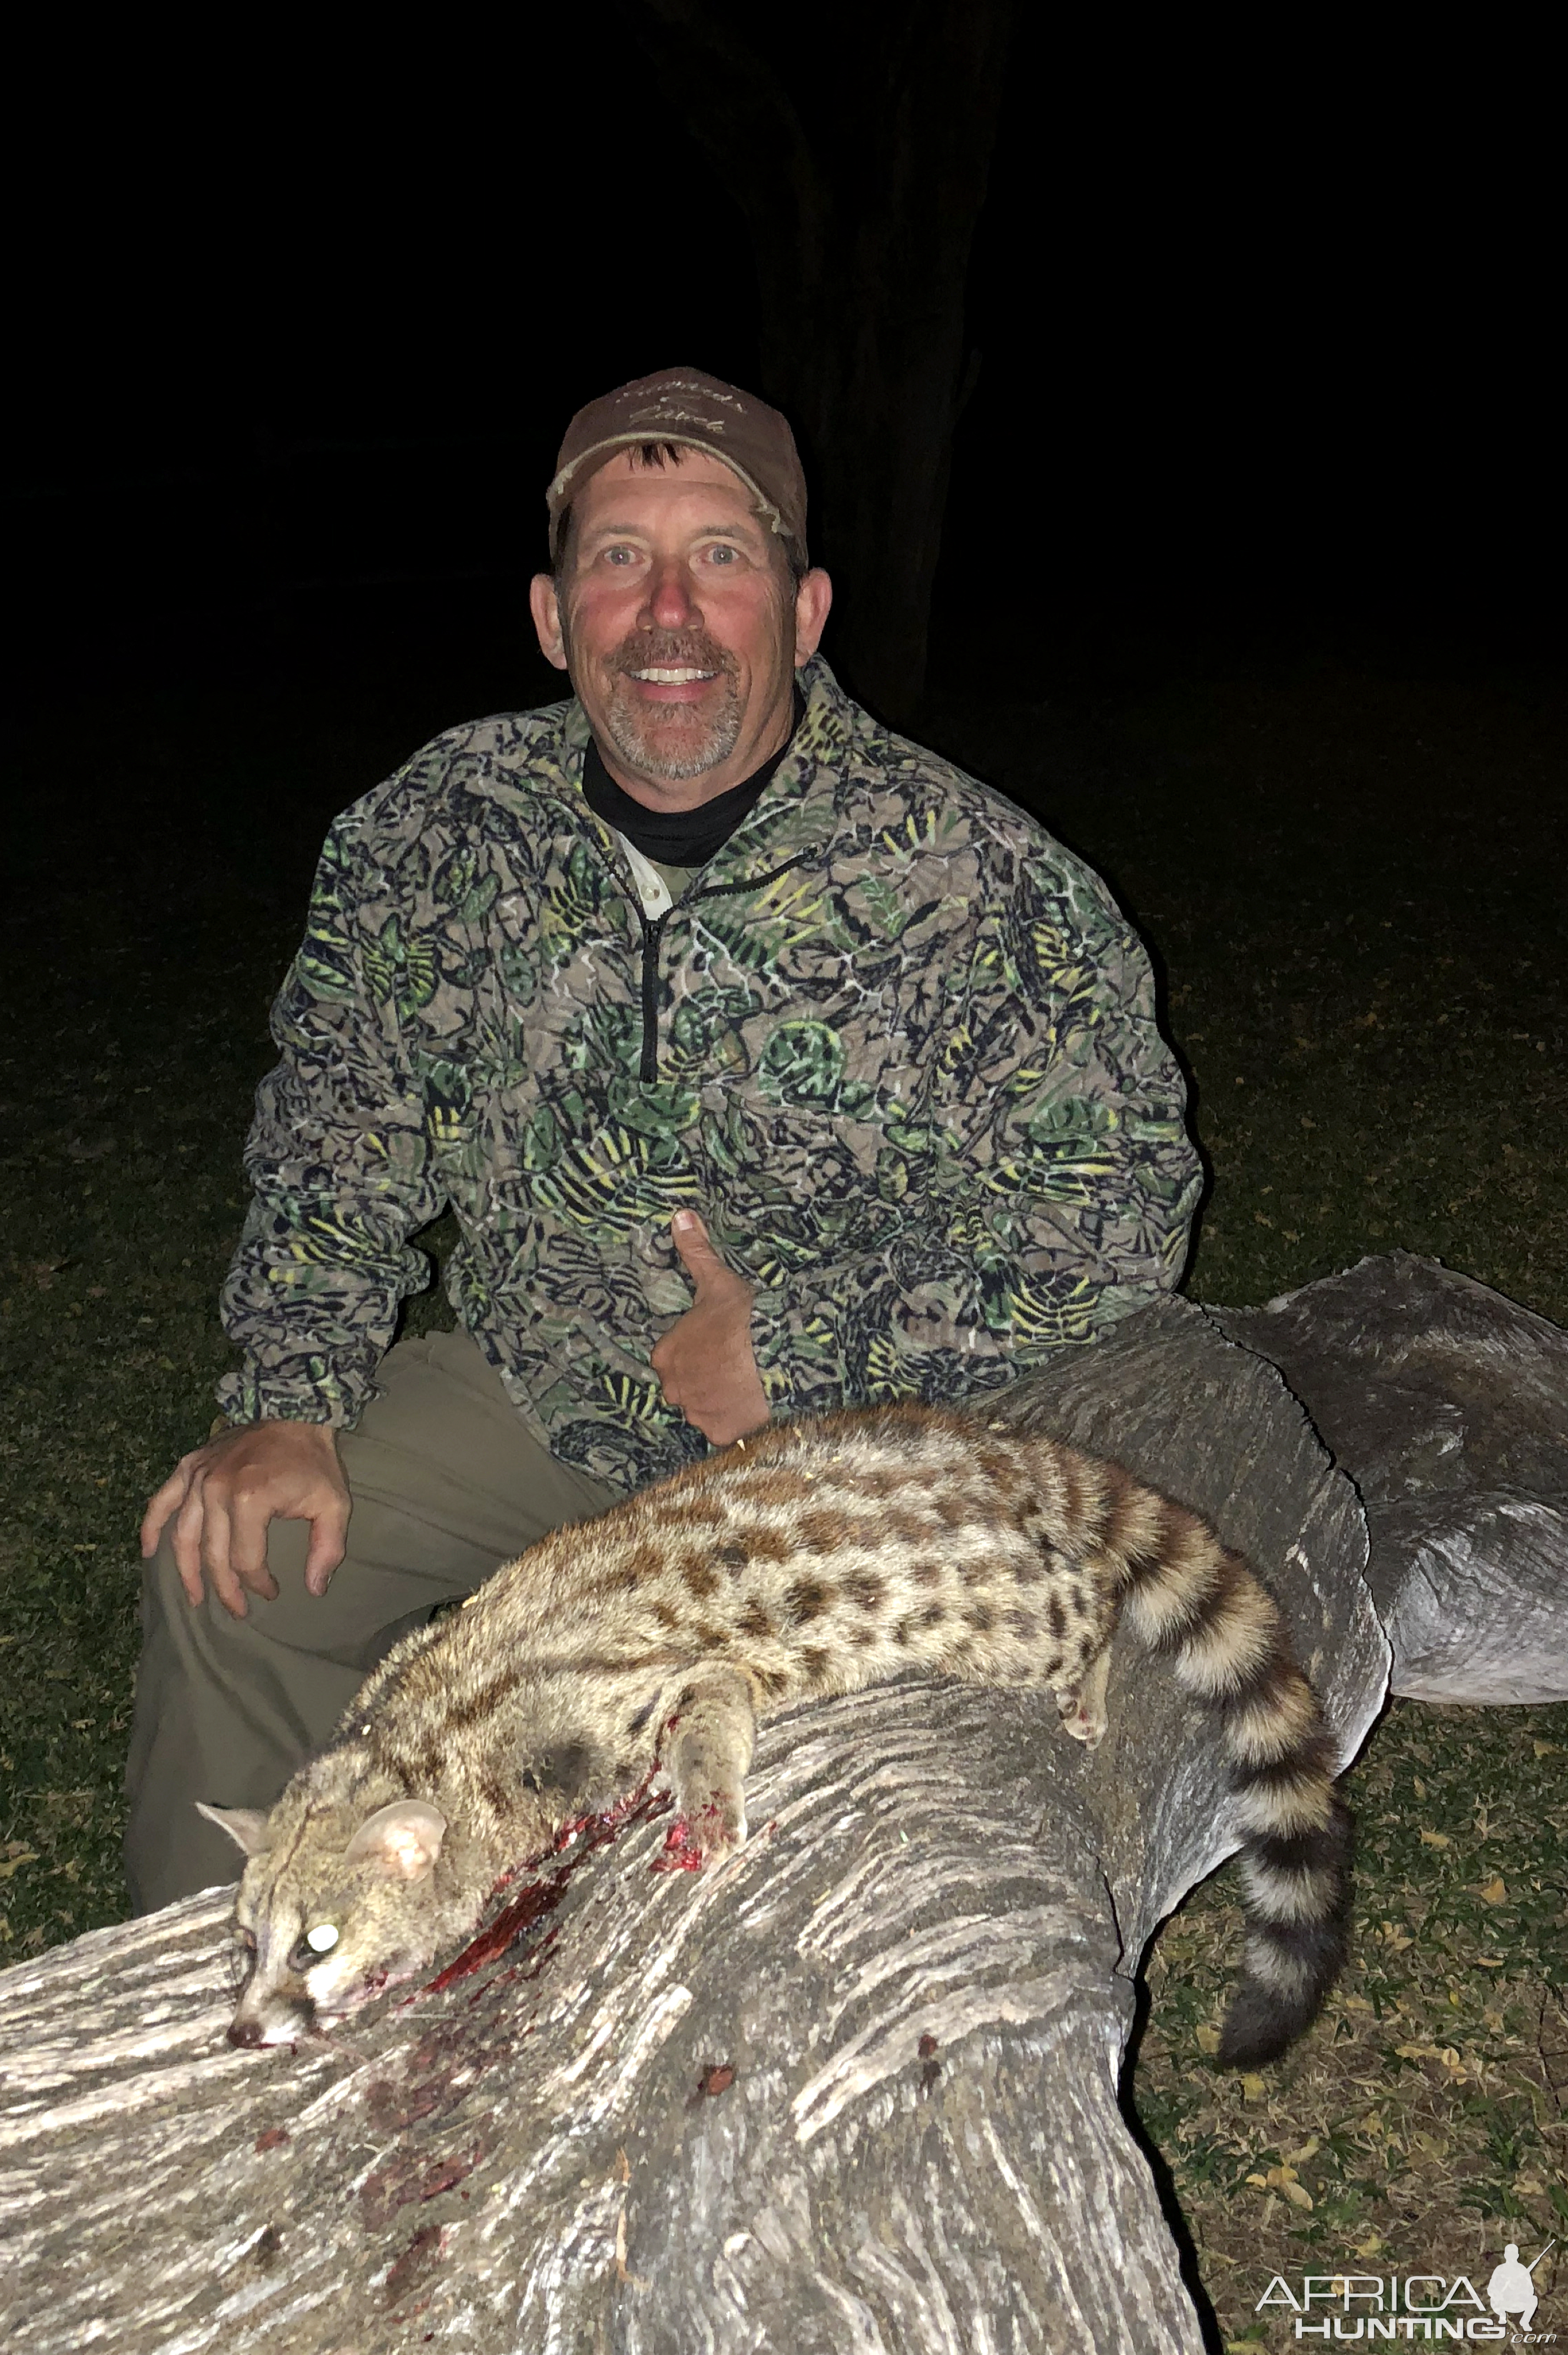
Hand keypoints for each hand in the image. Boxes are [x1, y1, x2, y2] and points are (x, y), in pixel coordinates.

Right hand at [140, 1421, 349, 1618]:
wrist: (293, 1411)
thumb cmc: (313, 1462)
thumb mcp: (333, 1504)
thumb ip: (327, 1548)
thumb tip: (315, 1589)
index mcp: (250, 1499)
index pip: (245, 1560)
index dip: (257, 1583)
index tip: (272, 1592)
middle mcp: (216, 1490)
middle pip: (213, 1554)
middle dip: (225, 1588)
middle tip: (237, 1610)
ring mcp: (199, 1477)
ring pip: (184, 1536)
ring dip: (186, 1571)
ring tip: (195, 1598)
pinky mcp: (189, 1466)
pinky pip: (162, 1501)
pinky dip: (152, 1527)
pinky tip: (148, 1552)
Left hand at [650, 1211, 769, 1445]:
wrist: (778, 1359)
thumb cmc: (744, 1320)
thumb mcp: (718, 1282)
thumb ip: (695, 1254)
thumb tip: (678, 1217)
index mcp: (666, 1355)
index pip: (672, 1356)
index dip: (696, 1350)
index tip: (716, 1345)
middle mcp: (674, 1389)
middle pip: (685, 1385)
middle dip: (704, 1378)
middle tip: (733, 1366)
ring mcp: (697, 1414)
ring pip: (703, 1408)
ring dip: (719, 1400)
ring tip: (745, 1386)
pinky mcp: (721, 1434)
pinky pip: (724, 1430)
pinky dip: (736, 1421)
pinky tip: (753, 1406)